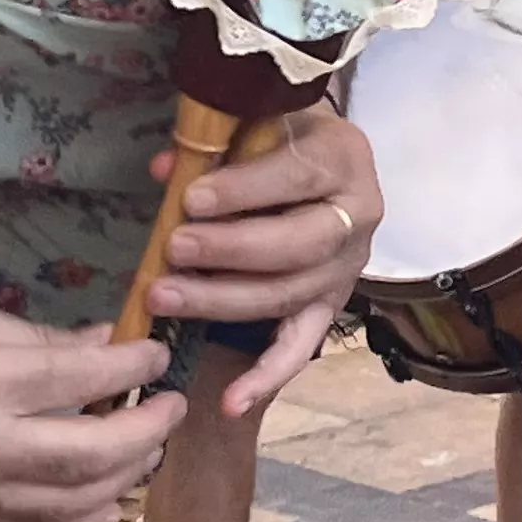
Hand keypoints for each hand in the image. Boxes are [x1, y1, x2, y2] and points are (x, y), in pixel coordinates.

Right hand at [0, 298, 185, 521]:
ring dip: (127, 479)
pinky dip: (83, 517)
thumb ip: (34, 338)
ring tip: (143, 448)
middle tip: (170, 407)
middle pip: (98, 455)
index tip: (157, 355)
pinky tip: (104, 494)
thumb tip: (103, 346)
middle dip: (150, 432)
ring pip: (78, 507)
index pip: (87, 378)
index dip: (137, 368)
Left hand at [152, 101, 383, 412]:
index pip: (297, 177)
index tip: (190, 199)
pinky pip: (301, 346)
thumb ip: (214, 140)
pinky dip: (267, 377)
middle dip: (229, 251)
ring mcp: (347, 268)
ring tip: (164, 296)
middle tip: (173, 249)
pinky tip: (231, 401)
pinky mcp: (330, 306)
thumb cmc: (279, 134)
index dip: (243, 191)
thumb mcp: (254, 120)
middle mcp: (358, 216)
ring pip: (288, 296)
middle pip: (297, 245)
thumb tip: (167, 169)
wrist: (321, 157)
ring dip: (222, 302)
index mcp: (343, 158)